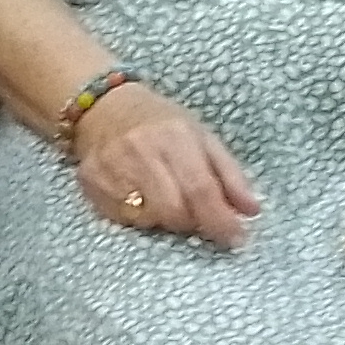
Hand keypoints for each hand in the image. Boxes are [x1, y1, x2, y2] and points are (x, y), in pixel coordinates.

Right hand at [74, 81, 259, 246]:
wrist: (103, 105)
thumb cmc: (161, 123)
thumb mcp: (202, 136)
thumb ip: (229, 174)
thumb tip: (252, 211)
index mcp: (176, 136)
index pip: (201, 188)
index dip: (221, 220)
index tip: (236, 239)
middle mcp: (142, 150)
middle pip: (175, 210)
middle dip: (193, 223)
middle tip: (199, 218)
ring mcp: (113, 167)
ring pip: (149, 219)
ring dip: (167, 221)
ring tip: (169, 201)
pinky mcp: (92, 182)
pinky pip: (123, 218)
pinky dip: (140, 217)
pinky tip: (142, 199)